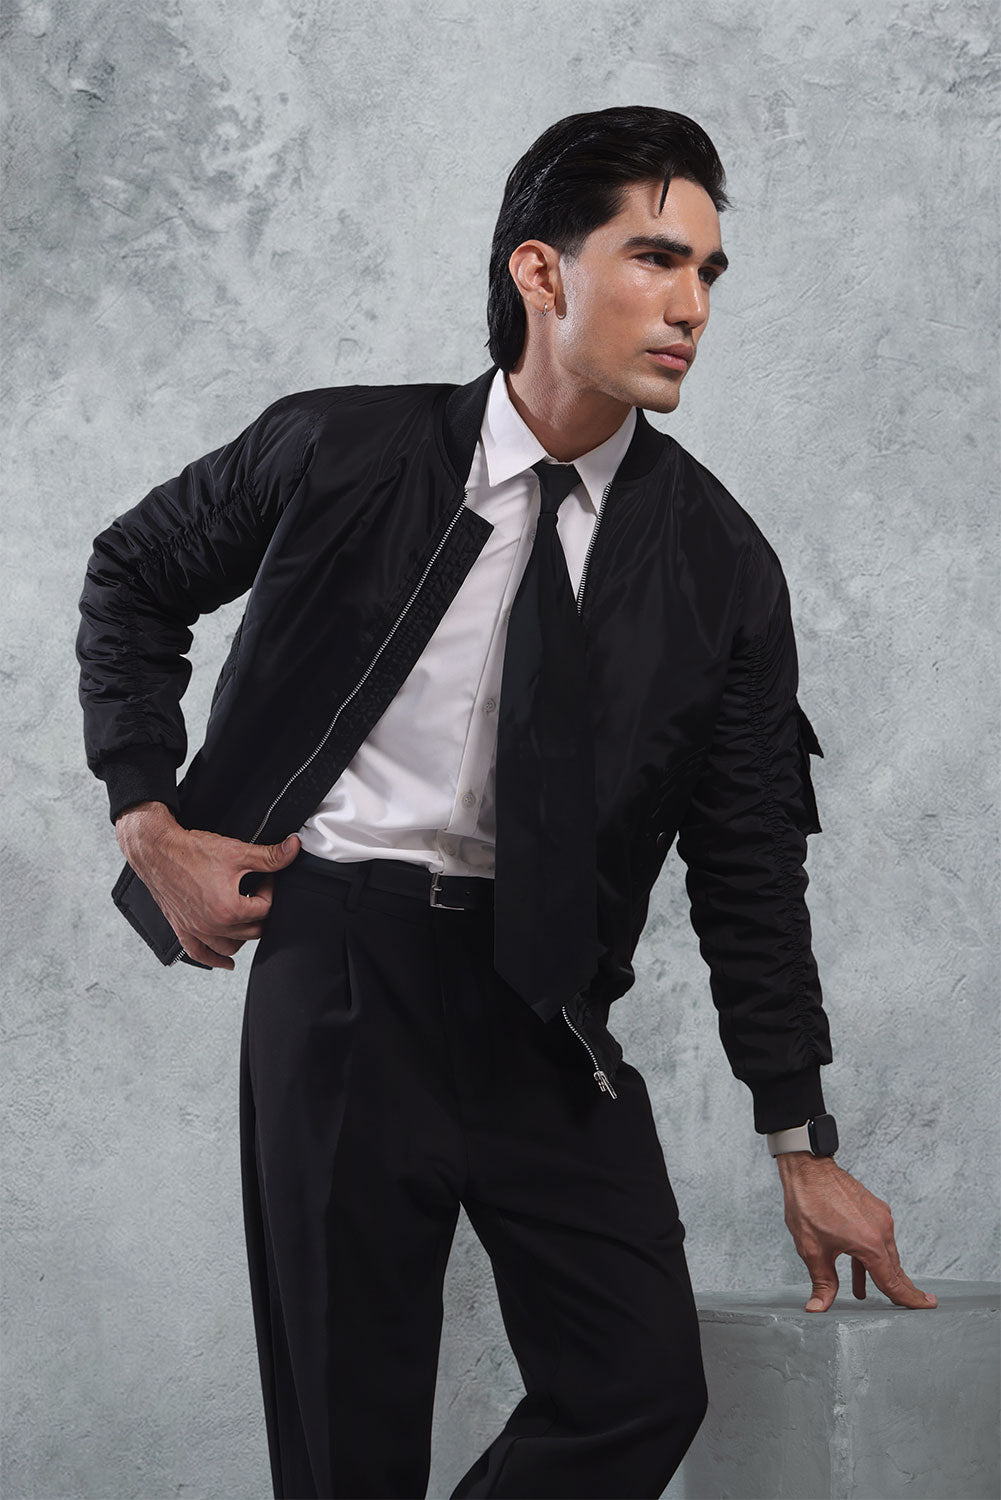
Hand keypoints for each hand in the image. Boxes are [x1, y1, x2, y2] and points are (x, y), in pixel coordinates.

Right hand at [115, 801, 300, 969]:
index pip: (265, 909)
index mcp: (229, 909)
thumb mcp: (237, 851)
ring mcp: (196, 930)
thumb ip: (270, 856)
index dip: (269, 889)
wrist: (157, 850)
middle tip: (256, 891)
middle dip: (260, 912)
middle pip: (252, 931)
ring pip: (231, 946)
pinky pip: (200, 954)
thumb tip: (294, 848)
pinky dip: (214, 959)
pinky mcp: (182, 929)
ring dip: (243, 935)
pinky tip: (226, 963)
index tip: (264, 876)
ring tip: (246, 916)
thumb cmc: (192, 851)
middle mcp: (213, 925)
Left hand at [775, 1152, 937, 1312]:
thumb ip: (822, 1282)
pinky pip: (877, 1237)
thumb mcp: (812, 1250)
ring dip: (877, 1271)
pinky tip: (857, 1266)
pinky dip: (870, 1253)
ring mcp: (879, 1216)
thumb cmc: (808, 1205)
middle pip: (894, 1268)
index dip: (909, 1299)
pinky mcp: (873, 1208)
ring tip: (863, 1291)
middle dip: (901, 1288)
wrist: (808, 1169)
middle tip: (918, 1303)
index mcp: (870, 1244)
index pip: (893, 1282)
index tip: (928, 1306)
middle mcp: (882, 1230)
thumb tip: (818, 1308)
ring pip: (884, 1253)